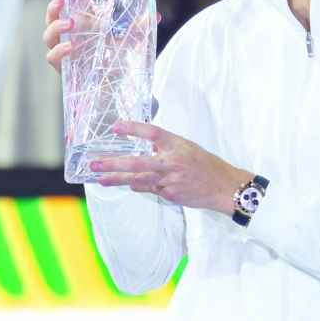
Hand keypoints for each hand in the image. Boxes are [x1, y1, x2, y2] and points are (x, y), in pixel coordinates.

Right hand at [43, 0, 161, 73]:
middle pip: (51, 16)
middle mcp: (69, 35)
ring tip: (70, 24)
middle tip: (62, 0)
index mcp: (82, 24)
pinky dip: (59, 51)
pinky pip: (52, 57)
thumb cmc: (114, 62)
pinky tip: (71, 47)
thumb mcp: (128, 42)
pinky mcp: (62, 67)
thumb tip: (155, 14)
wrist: (110, 90)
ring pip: (48, 35)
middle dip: (53, 6)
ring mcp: (63, 50)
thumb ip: (139, 28)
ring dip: (56, 27)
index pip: (69, 3)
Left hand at [92, 121, 251, 214]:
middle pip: (137, 163)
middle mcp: (172, 162)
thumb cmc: (206, 164)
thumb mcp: (187, 148)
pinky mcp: (170, 194)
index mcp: (177, 145)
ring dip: (118, 179)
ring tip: (102, 178)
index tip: (116, 126)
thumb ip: (167, 147)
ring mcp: (170, 180)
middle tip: (96, 164)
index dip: (133, 128)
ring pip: (138, 180)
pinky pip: (150, 189)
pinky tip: (130, 185)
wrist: (223, 187)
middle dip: (114, 164)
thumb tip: (148, 147)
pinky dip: (140, 186)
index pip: (152, 132)